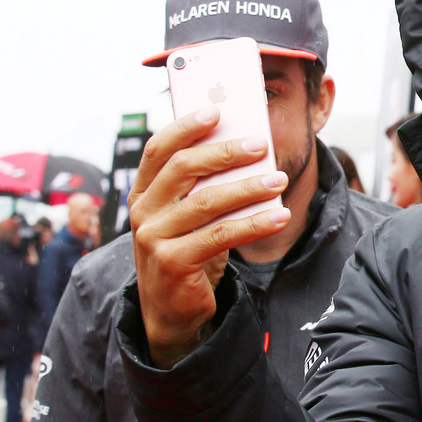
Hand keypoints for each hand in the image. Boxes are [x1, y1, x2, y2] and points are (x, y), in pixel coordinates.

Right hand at [128, 105, 290, 368]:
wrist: (171, 310)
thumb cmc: (186, 251)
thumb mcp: (188, 216)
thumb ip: (203, 186)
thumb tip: (246, 150)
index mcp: (143, 192)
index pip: (158, 149)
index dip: (185, 127)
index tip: (216, 111)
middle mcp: (143, 212)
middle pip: (184, 169)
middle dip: (226, 153)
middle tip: (261, 145)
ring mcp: (154, 238)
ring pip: (206, 202)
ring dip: (248, 188)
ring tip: (279, 180)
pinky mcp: (173, 263)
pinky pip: (220, 236)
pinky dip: (254, 223)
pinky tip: (279, 216)